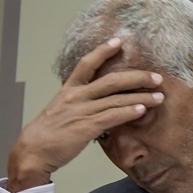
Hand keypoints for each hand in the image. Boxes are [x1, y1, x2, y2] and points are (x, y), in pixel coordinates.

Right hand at [8, 38, 164, 191]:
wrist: (32, 151)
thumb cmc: (49, 132)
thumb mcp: (62, 109)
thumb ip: (81, 101)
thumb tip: (102, 100)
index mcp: (69, 89)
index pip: (87, 64)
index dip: (103, 51)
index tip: (119, 41)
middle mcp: (76, 96)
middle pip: (112, 80)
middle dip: (137, 77)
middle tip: (156, 77)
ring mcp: (82, 111)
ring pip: (117, 99)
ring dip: (142, 97)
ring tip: (159, 96)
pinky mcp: (86, 127)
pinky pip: (112, 116)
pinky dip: (129, 112)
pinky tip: (142, 110)